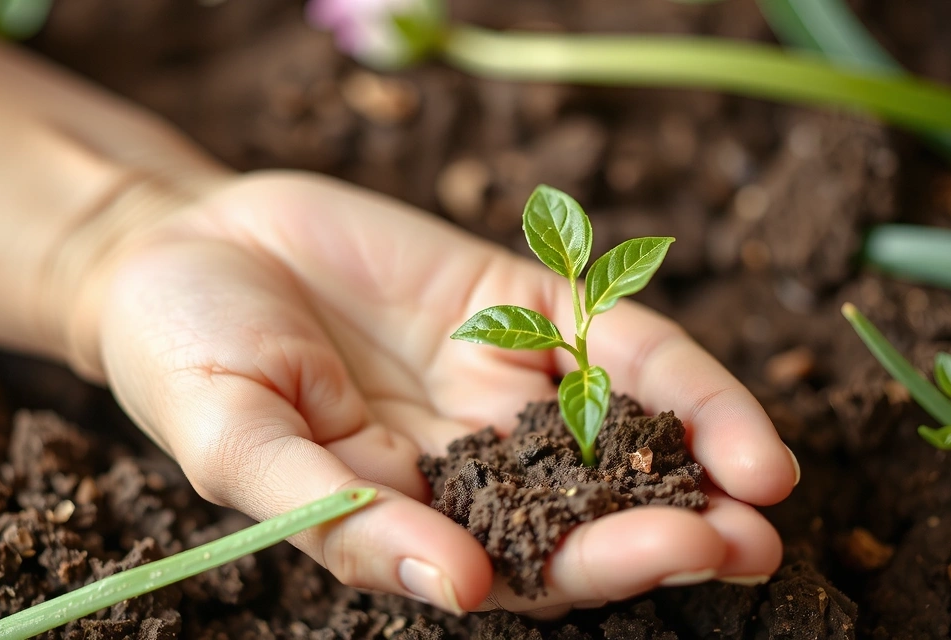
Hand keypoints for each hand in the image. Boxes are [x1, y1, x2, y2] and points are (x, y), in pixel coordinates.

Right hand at [76, 172, 798, 615]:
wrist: (183, 244)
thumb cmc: (186, 357)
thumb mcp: (239, 443)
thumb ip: (336, 515)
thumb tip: (454, 587)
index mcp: (413, 519)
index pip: (524, 566)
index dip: (597, 568)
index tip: (672, 558)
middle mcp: (474, 462)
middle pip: (594, 510)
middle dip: (672, 527)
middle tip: (750, 543)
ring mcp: (505, 380)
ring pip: (623, 426)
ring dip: (699, 450)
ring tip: (767, 476)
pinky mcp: (521, 301)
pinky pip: (609, 334)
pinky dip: (667, 364)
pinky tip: (719, 396)